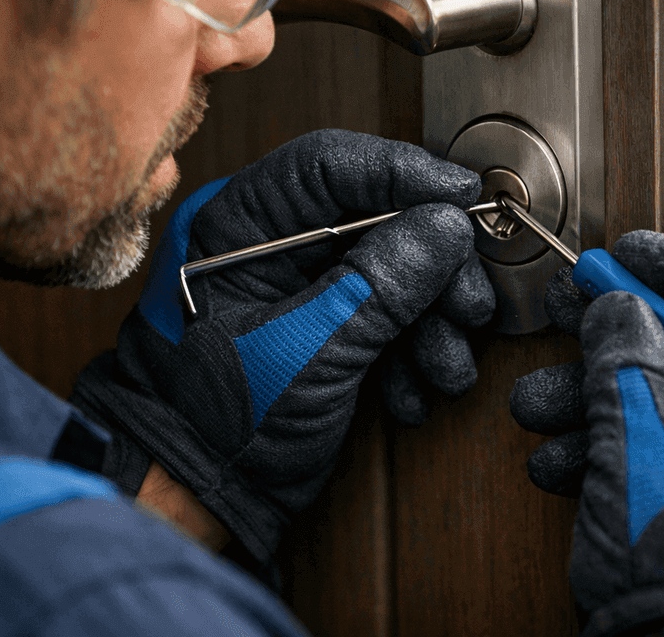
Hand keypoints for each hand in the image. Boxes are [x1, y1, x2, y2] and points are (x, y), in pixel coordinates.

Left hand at [71, 130, 493, 566]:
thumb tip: (448, 225)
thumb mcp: (308, 352)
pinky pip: (384, 313)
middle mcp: (269, 243)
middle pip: (374, 218)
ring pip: (390, 268)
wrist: (194, 497)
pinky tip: (414, 392)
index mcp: (238, 225)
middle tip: (469, 305)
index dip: (403, 172)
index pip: (328, 166)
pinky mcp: (323, 325)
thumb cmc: (218, 424)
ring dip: (430, 319)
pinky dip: (410, 350)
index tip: (462, 197)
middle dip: (431, 267)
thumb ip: (380, 286)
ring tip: (445, 368)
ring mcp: (299, 286)